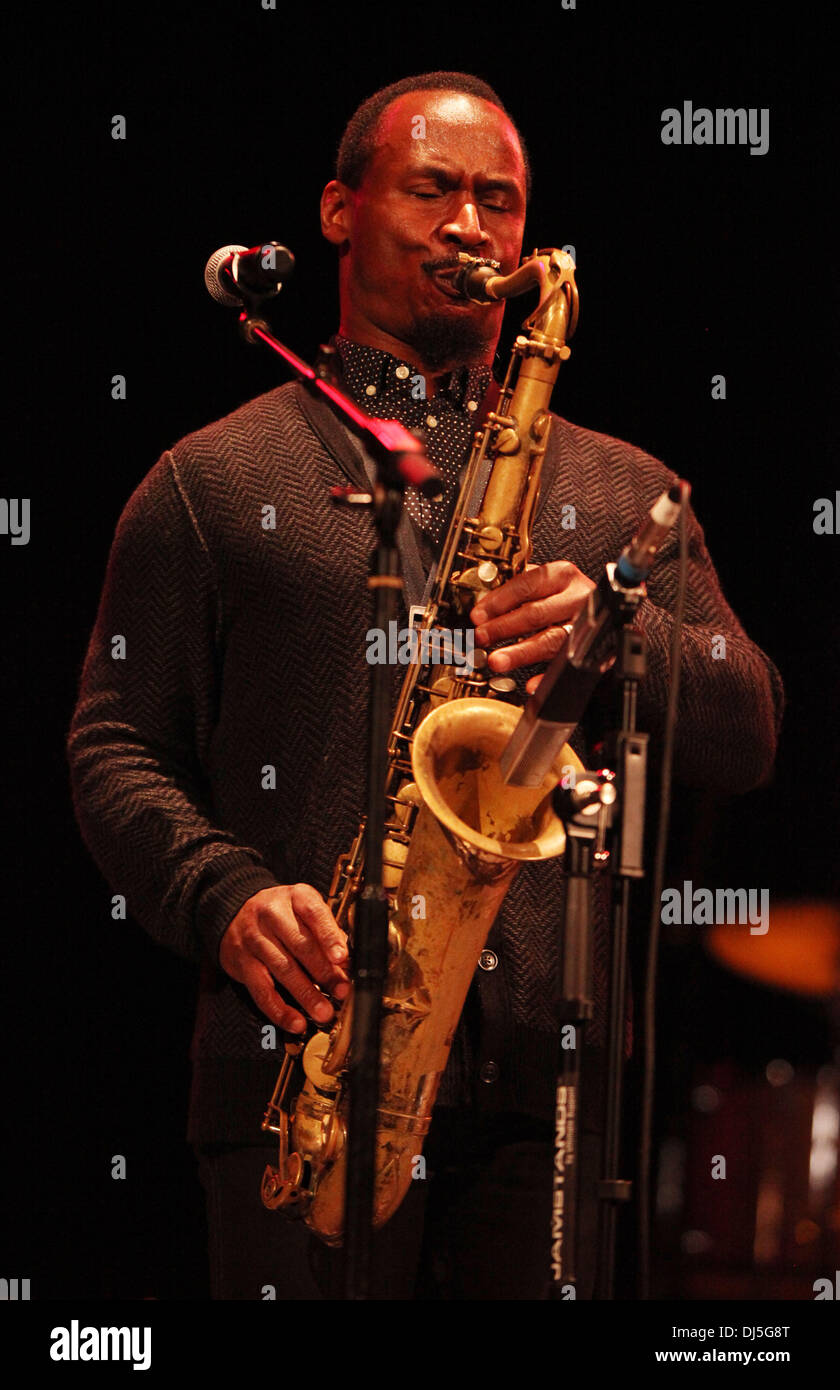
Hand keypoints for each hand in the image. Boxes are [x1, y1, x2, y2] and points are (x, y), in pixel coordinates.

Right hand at [219, 884, 349, 1033]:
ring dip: (306, 994)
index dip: (329, 936)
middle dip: (324, 972)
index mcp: (295, 897)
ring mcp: (254, 938)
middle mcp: (272, 914)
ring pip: (283, 969)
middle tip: (341, 991)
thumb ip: (327, 931)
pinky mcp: (241, 962)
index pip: (313, 913)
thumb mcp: (305, 909)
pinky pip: (262, 990)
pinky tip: (296, 1021)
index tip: (342, 957)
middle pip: (300, 945)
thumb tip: (346, 963)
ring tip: (323, 1012)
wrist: (234, 910)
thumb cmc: (281, 912)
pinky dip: (280, 1009)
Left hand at [471, 561, 595, 694]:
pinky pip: (566, 666)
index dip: (498, 602)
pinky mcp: (592, 649)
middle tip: (481, 637)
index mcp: (562, 575)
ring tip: (498, 660)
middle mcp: (577, 597)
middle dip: (504, 627)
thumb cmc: (565, 596)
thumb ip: (516, 592)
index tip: (478, 616)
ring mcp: (584, 624)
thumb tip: (482, 610)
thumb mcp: (543, 584)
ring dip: (521, 652)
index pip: (526, 585)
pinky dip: (547, 677)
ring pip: (551, 639)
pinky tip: (531, 684)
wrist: (607, 611)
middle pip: (537, 613)